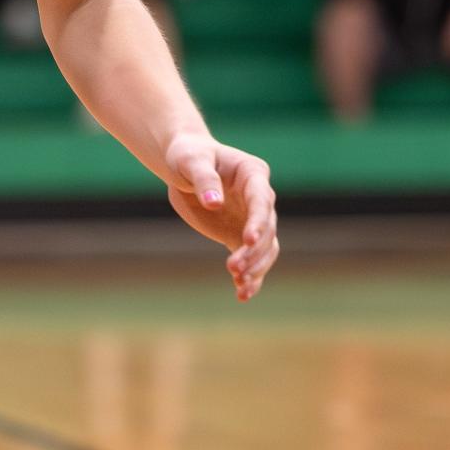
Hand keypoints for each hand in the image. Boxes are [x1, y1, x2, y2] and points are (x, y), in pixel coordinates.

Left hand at [163, 133, 278, 301]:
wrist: (182, 165)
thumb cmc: (188, 155)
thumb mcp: (190, 161)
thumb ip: (203, 179)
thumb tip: (214, 201)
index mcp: (252, 173)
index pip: (261, 200)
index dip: (258, 221)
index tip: (248, 240)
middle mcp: (259, 198)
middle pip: (267, 229)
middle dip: (254, 251)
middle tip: (233, 268)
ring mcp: (252, 219)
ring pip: (266, 249)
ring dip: (256, 268)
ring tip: (239, 285)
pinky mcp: (239, 235)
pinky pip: (251, 259)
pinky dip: (251, 277)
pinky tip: (242, 294)